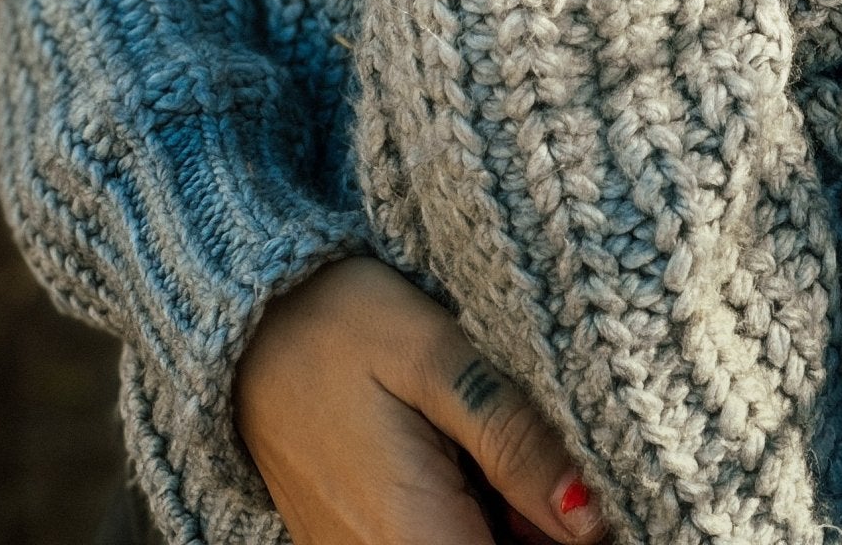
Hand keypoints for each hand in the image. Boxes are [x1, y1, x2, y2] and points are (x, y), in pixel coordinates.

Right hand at [235, 256, 606, 544]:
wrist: (241, 319)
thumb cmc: (335, 322)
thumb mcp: (435, 357)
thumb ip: (512, 439)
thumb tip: (590, 516)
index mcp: (414, 537)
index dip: (575, 540)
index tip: (601, 494)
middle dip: (545, 527)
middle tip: (559, 455)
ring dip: (514, 519)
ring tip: (508, 440)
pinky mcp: (357, 540)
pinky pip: (439, 541)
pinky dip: (477, 510)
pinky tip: (478, 453)